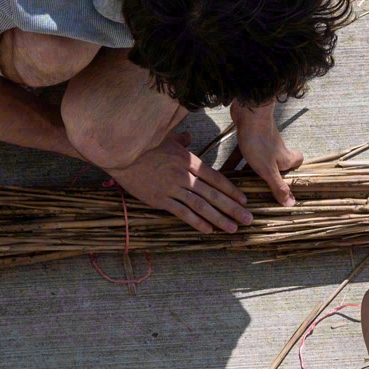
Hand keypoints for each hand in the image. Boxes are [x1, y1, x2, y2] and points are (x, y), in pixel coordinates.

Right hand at [104, 133, 252, 234]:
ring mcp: (172, 188)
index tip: (244, 200)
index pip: (215, 177)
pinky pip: (182, 213)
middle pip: (213, 194)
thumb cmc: (142, 145)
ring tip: (233, 228)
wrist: (119, 154)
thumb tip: (188, 138)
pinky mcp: (159, 199)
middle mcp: (184, 175)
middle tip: (248, 218)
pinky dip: (196, 222)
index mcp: (188, 160)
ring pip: (201, 206)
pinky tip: (208, 230)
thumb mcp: (164, 137)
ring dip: (219, 218)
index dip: (231, 190)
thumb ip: (180, 140)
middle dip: (232, 208)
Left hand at [229, 99, 302, 206]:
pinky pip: (243, 150)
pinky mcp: (249, 134)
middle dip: (267, 174)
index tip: (285, 181)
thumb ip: (278, 186)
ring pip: (257, 158)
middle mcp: (276, 149)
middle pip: (276, 162)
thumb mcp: (268, 170)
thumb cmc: (259, 142)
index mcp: (284, 158)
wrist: (249, 112)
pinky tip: (222, 169)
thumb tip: (291, 204)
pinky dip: (234, 159)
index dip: (294, 170)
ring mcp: (262, 141)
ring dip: (248, 169)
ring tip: (235, 184)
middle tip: (256, 188)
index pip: (297, 161)